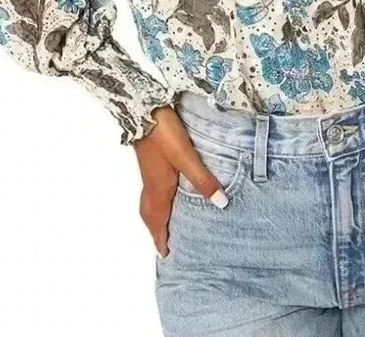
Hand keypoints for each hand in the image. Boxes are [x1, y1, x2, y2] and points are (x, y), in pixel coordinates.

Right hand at [132, 104, 230, 257]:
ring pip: (149, 202)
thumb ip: (203, 179)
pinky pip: (150, 190)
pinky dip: (155, 201)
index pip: (158, 221)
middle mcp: (150, 183)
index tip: (166, 255)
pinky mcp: (150, 160)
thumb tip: (221, 204)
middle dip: (156, 231)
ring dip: (155, 216)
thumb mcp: (187, 157)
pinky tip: (166, 191)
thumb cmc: (163, 133)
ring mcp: (149, 171)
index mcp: (158, 188)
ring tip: (165, 224)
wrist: (144, 108)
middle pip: (150, 215)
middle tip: (165, 244)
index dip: (161, 238)